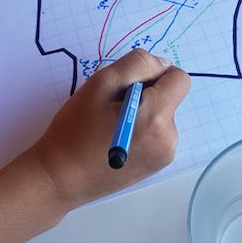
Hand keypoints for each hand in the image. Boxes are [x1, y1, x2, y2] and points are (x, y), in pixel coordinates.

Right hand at [29, 49, 190, 210]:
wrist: (61, 178)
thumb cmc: (75, 131)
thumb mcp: (100, 84)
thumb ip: (137, 65)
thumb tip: (162, 64)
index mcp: (157, 117)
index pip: (180, 79)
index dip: (156, 73)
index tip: (130, 84)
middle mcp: (169, 138)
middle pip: (170, 98)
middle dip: (146, 95)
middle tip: (112, 108)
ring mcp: (165, 154)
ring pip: (163, 115)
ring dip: (143, 113)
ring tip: (111, 126)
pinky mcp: (158, 165)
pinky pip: (158, 134)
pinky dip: (142, 130)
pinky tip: (116, 140)